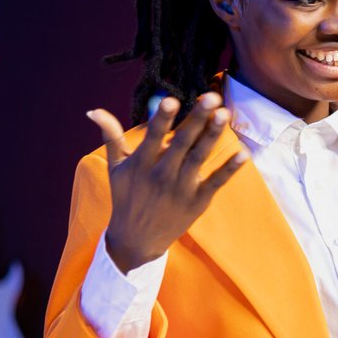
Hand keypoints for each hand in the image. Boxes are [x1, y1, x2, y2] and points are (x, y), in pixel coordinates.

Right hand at [86, 92, 248, 272]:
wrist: (137, 240)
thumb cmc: (126, 197)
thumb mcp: (115, 168)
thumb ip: (111, 137)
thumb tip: (94, 111)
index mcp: (141, 164)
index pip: (152, 136)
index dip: (161, 119)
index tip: (171, 99)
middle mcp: (161, 175)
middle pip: (181, 143)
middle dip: (196, 119)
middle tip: (211, 97)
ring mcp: (181, 189)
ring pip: (199, 158)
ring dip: (212, 136)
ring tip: (225, 114)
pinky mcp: (198, 201)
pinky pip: (216, 182)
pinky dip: (229, 169)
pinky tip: (243, 153)